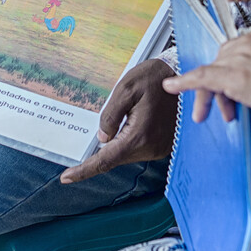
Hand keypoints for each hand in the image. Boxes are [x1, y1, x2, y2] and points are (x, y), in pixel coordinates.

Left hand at [60, 59, 175, 182]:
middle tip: (105, 127)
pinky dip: (131, 140)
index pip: (105, 160)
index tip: (67, 177)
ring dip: (120, 142)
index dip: (84, 170)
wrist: (183, 74)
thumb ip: (109, 116)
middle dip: (103, 148)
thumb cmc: (154, 78)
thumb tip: (102, 138)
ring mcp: (160, 149)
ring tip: (130, 114)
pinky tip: (136, 121)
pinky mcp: (165, 146)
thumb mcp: (125, 89)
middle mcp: (151, 148)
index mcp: (139, 136)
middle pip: (116, 157)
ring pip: (128, 153)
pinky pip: (140, 149)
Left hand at [163, 27, 250, 128]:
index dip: (229, 72)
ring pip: (211, 73)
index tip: (232, 90)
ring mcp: (239, 58)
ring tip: (207, 115)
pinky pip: (201, 77)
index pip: (234, 52)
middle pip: (219, 62)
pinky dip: (184, 82)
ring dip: (207, 94)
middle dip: (218, 86)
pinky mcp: (234, 77)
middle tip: (226, 110)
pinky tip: (171, 87)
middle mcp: (246, 42)